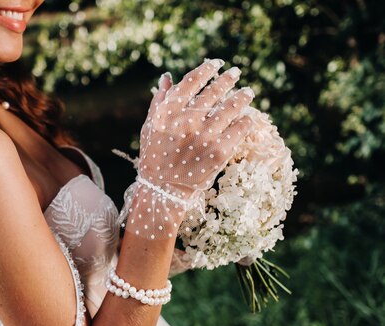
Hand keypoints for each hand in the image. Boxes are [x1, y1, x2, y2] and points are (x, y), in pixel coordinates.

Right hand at [120, 59, 254, 239]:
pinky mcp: (220, 151)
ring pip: (231, 107)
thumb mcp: (150, 126)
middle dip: (228, 79)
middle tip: (236, 72)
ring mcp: (205, 135)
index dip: (207, 69)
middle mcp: (188, 120)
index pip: (192, 81)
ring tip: (248, 92)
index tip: (216, 64)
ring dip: (242, 97)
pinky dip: (245, 120)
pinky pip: (240, 128)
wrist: (163, 188)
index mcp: (169, 111)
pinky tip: (248, 117)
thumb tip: (168, 77)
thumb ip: (160, 101)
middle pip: (214, 91)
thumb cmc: (155, 156)